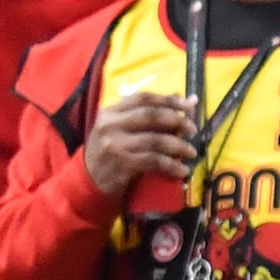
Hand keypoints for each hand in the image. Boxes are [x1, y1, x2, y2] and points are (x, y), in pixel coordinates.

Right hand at [80, 89, 199, 201]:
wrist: (87, 181)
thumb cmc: (108, 153)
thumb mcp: (118, 129)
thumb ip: (145, 116)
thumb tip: (184, 101)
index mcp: (110, 112)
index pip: (143, 98)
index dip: (168, 100)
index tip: (189, 105)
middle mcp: (110, 125)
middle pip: (151, 116)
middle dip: (177, 120)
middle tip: (192, 130)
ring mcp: (115, 145)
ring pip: (155, 140)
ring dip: (178, 146)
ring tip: (191, 152)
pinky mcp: (122, 164)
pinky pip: (154, 161)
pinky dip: (171, 165)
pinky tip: (181, 170)